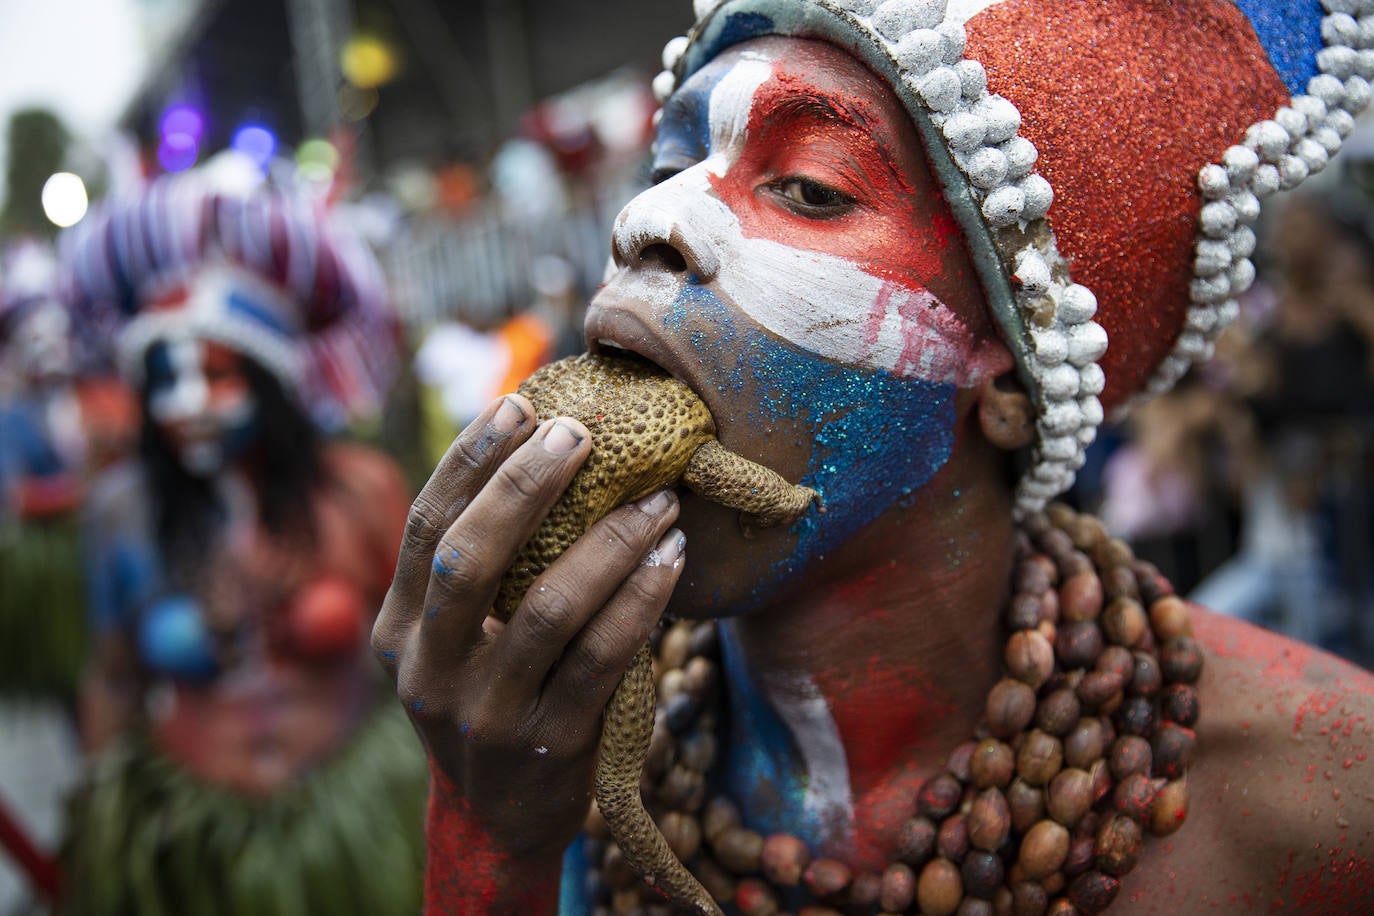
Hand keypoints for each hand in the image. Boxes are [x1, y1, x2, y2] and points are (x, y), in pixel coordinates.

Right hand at [372, 395, 685, 861]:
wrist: (498, 817)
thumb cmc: (489, 696)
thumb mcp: (454, 642)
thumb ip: (474, 571)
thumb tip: (539, 450)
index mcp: (396, 631)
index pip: (427, 528)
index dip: (470, 462)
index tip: (519, 406)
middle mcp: (426, 671)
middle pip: (469, 558)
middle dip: (526, 485)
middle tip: (582, 434)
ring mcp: (484, 713)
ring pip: (547, 607)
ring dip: (610, 542)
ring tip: (657, 500)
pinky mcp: (546, 744)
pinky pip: (601, 658)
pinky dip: (641, 600)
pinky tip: (671, 561)